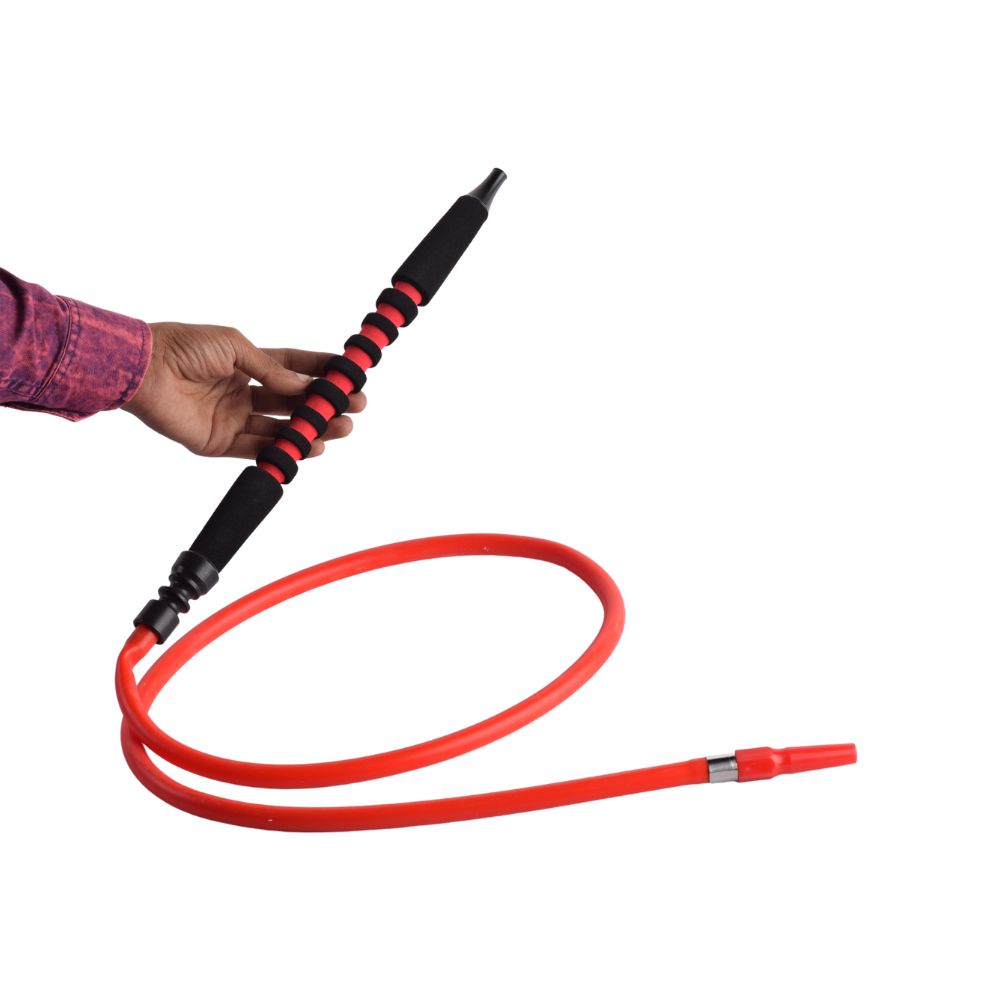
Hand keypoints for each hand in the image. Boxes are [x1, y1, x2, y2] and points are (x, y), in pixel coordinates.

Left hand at [123, 322, 365, 457]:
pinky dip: (283, 450)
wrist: (143, 369)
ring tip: (339, 428)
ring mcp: (232, 419)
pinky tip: (308, 446)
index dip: (321, 372)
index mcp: (246, 364)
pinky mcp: (219, 442)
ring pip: (280, 429)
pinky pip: (257, 450)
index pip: (293, 369)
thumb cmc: (182, 346)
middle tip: (353, 407)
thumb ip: (270, 369)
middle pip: (292, 404)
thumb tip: (303, 385)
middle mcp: (243, 393)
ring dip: (311, 430)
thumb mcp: (234, 346)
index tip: (349, 376)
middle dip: (324, 405)